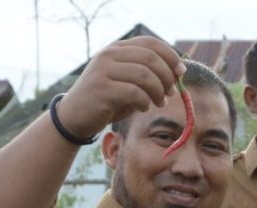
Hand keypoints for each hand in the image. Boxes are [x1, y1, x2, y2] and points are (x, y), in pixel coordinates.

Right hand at [56, 36, 184, 139]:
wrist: (75, 116)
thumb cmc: (107, 100)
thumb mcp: (128, 83)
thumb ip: (148, 75)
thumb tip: (177, 73)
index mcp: (117, 49)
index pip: (150, 43)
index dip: (170, 56)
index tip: (181, 72)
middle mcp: (109, 55)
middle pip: (151, 58)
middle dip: (167, 76)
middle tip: (172, 93)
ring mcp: (104, 70)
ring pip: (145, 75)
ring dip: (159, 91)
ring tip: (160, 102)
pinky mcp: (102, 89)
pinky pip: (134, 93)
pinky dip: (145, 102)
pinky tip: (144, 108)